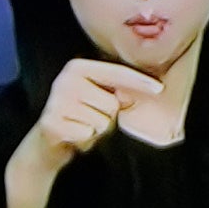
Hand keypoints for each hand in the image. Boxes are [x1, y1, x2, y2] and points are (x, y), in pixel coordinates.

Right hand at [22, 58, 157, 170]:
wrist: (48, 140)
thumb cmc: (82, 115)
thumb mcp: (98, 95)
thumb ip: (117, 89)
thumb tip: (144, 92)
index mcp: (77, 67)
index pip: (116, 72)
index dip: (140, 81)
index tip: (160, 88)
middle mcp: (65, 80)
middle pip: (112, 103)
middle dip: (109, 115)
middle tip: (92, 116)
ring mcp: (57, 102)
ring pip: (102, 121)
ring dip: (98, 129)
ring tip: (83, 125)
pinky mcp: (52, 123)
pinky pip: (88, 134)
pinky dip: (86, 139)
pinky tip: (74, 134)